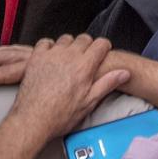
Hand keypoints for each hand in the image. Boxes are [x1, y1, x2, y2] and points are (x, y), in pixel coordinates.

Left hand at [0, 36, 130, 139]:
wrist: (33, 120)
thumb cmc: (60, 115)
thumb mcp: (89, 103)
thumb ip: (107, 84)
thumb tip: (124, 73)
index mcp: (84, 66)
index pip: (100, 44)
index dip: (104, 47)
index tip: (103, 51)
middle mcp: (68, 56)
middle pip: (84, 38)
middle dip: (88, 45)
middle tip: (87, 57)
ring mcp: (51, 55)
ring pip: (66, 39)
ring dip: (70, 45)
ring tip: (69, 58)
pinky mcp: (36, 57)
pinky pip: (46, 42)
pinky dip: (50, 46)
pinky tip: (51, 56)